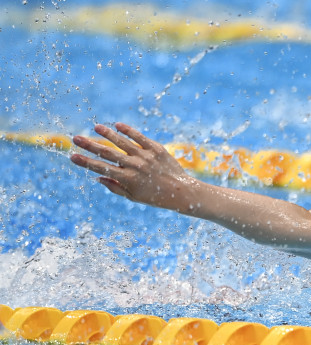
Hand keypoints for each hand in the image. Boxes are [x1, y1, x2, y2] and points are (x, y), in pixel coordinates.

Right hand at [69, 123, 194, 211]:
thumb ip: (115, 187)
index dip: (86, 162)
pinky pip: (140, 137)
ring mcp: (146, 156)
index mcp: (127, 179)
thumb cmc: (156, 196)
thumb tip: (98, 177)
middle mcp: (135, 166)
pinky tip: (117, 125)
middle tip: (75, 138)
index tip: (72, 156)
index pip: (101, 168)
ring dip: (108, 134)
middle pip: (108, 153)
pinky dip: (128, 131)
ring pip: (122, 142)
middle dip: (90, 145)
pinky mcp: (156, 149)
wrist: (182, 191)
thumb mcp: (134, 197)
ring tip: (96, 127)